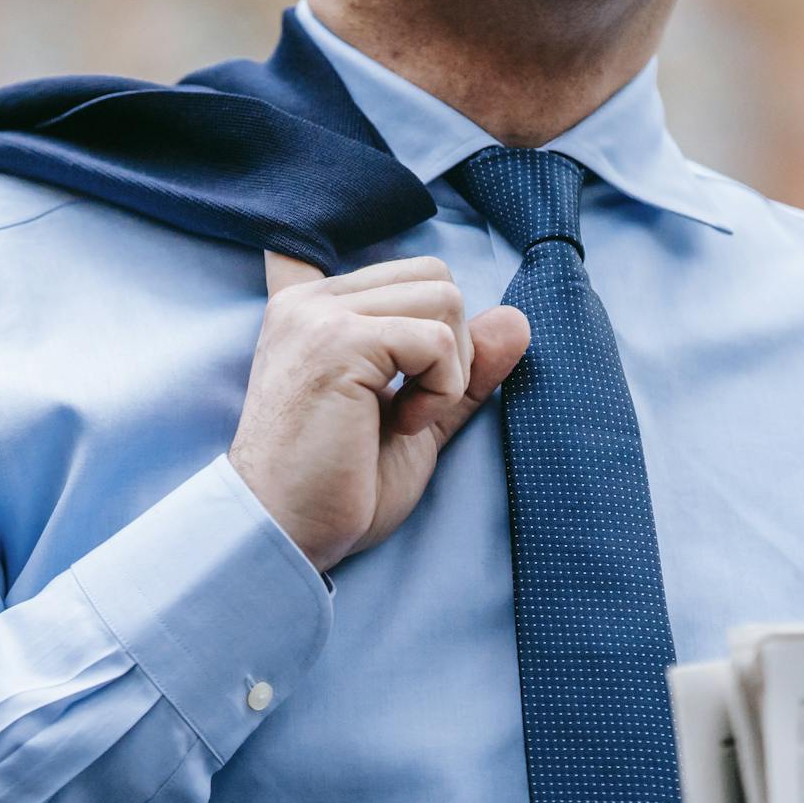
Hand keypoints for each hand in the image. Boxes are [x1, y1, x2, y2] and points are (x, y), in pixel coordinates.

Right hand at [227, 251, 529, 573]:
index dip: (427, 322)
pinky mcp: (340, 340)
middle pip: (434, 277)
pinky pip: (438, 340)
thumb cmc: (338, 485)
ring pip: (444, 298)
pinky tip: (403, 426)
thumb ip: (457, 369)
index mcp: (314, 309)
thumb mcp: (415, 417)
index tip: (403, 379)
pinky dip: (442, 389)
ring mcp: (321, 315)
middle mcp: (310, 300)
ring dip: (448, 368)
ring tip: (405, 417)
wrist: (286, 530)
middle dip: (450, 345)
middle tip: (413, 407)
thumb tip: (517, 319)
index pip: (403, 272)